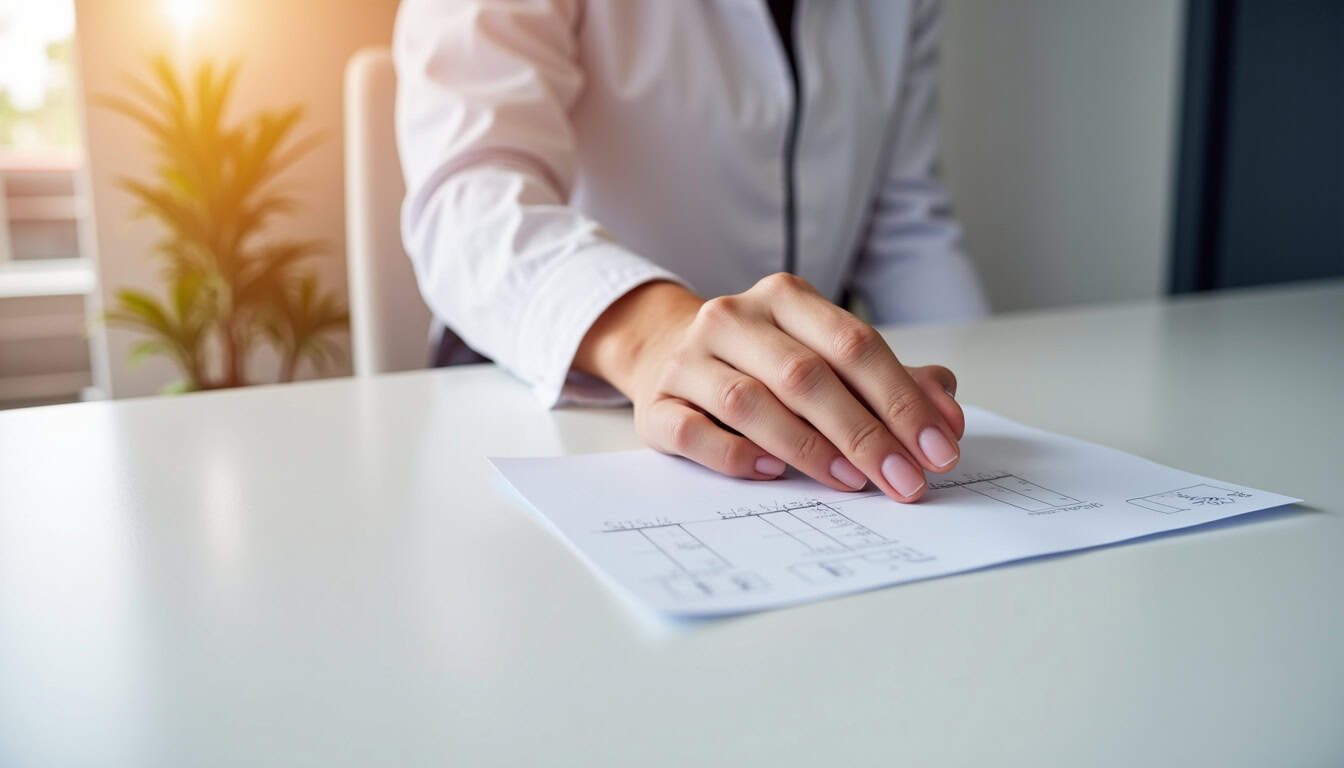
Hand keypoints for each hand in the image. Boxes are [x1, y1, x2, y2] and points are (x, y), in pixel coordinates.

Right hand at [575, 274, 964, 501]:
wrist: (664, 350)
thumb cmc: (763, 362)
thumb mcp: (826, 356)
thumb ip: (891, 381)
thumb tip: (947, 416)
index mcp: (785, 297)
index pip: (854, 344)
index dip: (902, 400)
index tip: (938, 450)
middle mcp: (733, 319)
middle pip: (806, 376)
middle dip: (865, 434)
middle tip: (904, 481)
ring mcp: (688, 360)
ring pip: (750, 402)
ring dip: (809, 448)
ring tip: (852, 482)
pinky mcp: (655, 404)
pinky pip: (694, 433)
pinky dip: (737, 456)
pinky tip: (773, 474)